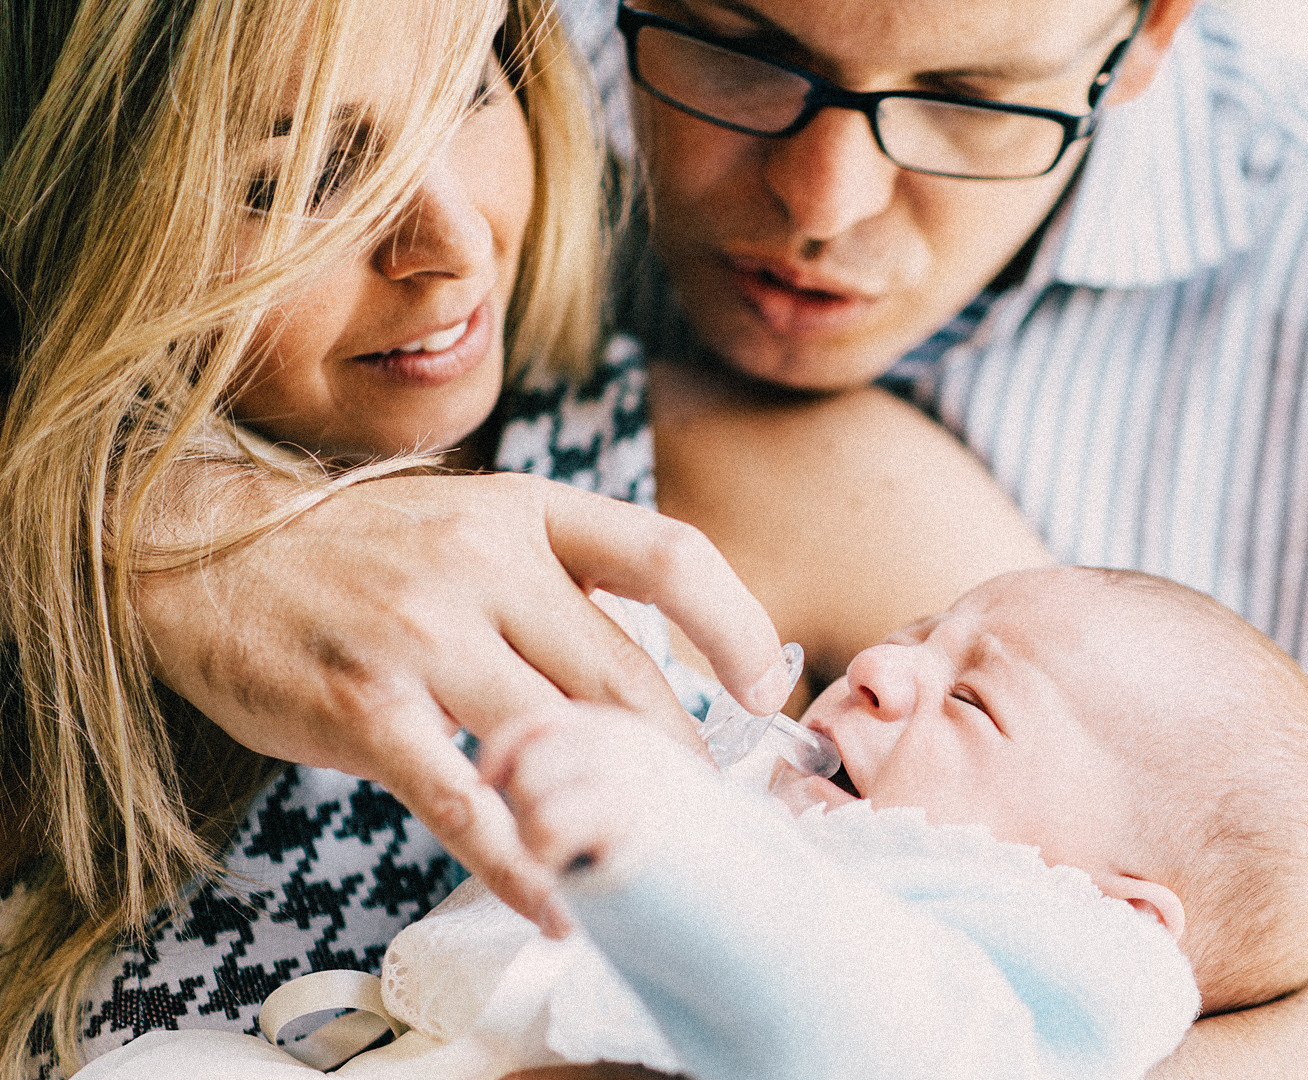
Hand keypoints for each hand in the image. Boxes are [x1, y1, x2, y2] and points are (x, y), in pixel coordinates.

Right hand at [137, 471, 785, 931]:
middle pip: (624, 674)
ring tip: (643, 865)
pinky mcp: (363, 705)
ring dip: (609, 813)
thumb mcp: (470, 525)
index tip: (766, 688)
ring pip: (556, 739)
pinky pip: (463, 801)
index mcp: (526, 512)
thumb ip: (555, 586)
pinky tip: (553, 904)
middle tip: (709, 814)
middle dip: (680, 759)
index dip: (734, 624)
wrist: (195, 548)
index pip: (665, 555)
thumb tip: (652, 677)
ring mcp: (421, 631)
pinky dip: (518, 864)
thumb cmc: (357, 550)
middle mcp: (483, 561)